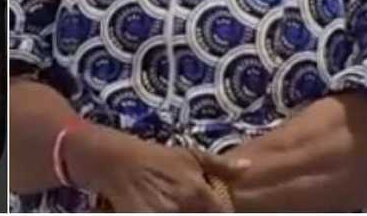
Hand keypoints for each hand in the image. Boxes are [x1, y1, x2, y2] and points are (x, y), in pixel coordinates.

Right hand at [65, 125, 248, 211]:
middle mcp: (184, 208)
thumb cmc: (158, 158)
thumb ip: (220, 167)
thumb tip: (248, 168)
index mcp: (199, 193)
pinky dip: (165, 215)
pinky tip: (161, 208)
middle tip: (189, 205)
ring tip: (173, 205)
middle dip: (199, 214)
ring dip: (184, 213)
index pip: (223, 215)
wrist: (119, 162)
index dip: (222, 214)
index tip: (218, 211)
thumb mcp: (190, 156)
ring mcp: (163, 215)